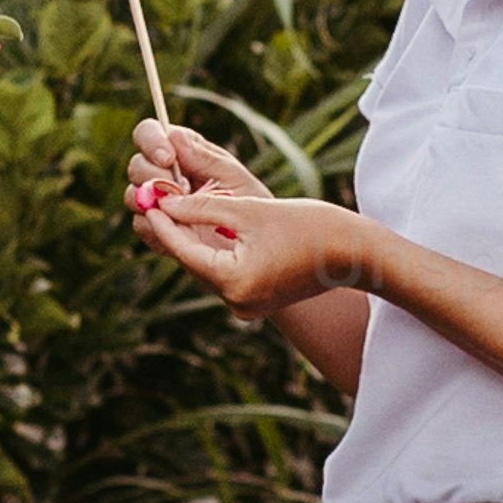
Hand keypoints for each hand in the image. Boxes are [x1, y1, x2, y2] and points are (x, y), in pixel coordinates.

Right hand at [127, 114, 261, 218]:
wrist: (254, 243)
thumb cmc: (248, 203)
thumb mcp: (234, 177)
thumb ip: (205, 158)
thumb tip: (174, 135)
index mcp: (179, 150)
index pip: (148, 132)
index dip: (151, 141)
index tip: (168, 158)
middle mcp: (161, 173)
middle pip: (136, 165)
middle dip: (152, 175)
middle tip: (179, 189)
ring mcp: (155, 202)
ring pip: (132, 195)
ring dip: (152, 201)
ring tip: (182, 211)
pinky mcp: (155, 229)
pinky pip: (142, 225)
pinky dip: (157, 226)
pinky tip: (180, 229)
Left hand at [142, 178, 366, 317]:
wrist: (355, 254)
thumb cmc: (309, 226)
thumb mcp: (249, 210)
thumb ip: (203, 207)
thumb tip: (166, 202)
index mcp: (234, 281)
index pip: (184, 250)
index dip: (163, 222)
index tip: (147, 198)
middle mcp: (236, 301)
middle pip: (193, 261)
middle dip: (176, 230)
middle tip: (157, 198)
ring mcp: (247, 305)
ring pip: (208, 267)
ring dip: (194, 239)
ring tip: (176, 206)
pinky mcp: (257, 300)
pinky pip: (225, 273)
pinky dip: (216, 250)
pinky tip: (205, 225)